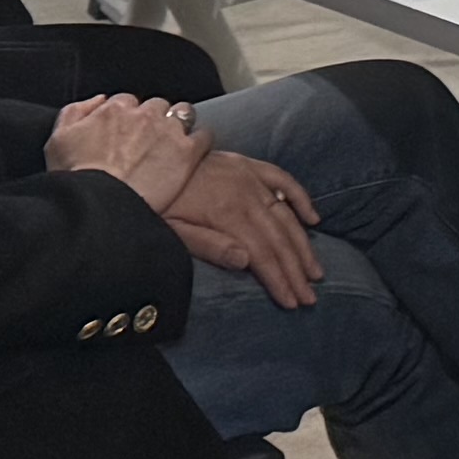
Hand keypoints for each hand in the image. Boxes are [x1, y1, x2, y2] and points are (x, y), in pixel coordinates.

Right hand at [47, 95, 203, 210]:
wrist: (99, 204)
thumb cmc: (75, 177)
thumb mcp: (58, 139)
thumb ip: (75, 111)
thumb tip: (99, 100)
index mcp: (115, 109)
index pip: (128, 101)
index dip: (127, 117)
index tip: (126, 133)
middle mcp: (145, 114)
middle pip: (157, 106)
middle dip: (154, 119)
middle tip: (148, 141)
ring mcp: (169, 131)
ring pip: (184, 113)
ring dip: (179, 124)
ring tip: (173, 143)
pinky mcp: (188, 152)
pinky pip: (205, 135)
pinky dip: (201, 141)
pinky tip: (193, 153)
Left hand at [159, 145, 325, 306]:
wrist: (143, 155)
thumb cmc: (152, 199)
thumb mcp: (170, 228)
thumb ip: (208, 245)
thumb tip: (246, 261)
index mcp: (227, 214)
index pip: (263, 254)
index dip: (279, 279)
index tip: (292, 302)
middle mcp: (247, 194)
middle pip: (279, 238)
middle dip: (296, 270)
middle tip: (310, 297)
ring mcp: (250, 178)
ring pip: (286, 215)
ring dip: (303, 245)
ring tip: (315, 271)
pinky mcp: (247, 165)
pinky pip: (283, 180)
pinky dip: (301, 199)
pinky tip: (313, 219)